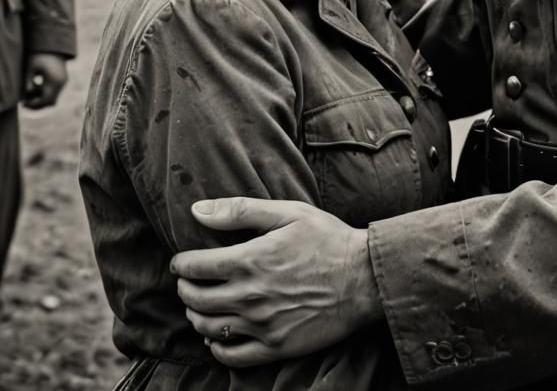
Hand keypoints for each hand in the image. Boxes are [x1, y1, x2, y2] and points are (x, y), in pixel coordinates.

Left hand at [23, 53, 67, 109]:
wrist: (53, 45)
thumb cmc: (39, 55)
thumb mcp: (30, 68)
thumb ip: (28, 82)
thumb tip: (26, 95)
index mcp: (54, 81)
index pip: (45, 100)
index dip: (34, 104)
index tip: (24, 103)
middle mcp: (61, 83)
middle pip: (51, 102)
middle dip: (38, 104)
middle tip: (25, 102)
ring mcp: (63, 81)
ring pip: (53, 97)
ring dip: (41, 98)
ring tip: (28, 93)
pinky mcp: (63, 79)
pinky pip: (55, 91)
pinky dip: (45, 92)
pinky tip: (35, 85)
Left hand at [171, 198, 382, 366]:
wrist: (364, 278)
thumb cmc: (327, 239)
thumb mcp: (288, 212)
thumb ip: (240, 211)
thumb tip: (198, 210)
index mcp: (249, 260)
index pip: (194, 267)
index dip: (181, 264)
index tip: (181, 262)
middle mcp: (249, 296)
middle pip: (196, 299)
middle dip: (185, 289)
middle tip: (189, 282)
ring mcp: (261, 326)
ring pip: (208, 328)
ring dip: (197, 317)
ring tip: (202, 306)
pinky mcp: (275, 347)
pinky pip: (231, 356)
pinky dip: (217, 348)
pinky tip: (219, 337)